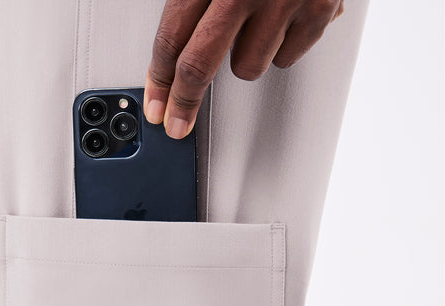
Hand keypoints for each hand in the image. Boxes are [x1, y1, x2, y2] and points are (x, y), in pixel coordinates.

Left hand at [144, 0, 344, 138]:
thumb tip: (173, 47)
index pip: (173, 38)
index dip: (159, 78)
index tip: (156, 104)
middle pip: (200, 65)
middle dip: (184, 101)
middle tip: (176, 122)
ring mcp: (287, 0)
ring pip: (247, 67)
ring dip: (244, 54)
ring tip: (255, 22)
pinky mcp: (321, 10)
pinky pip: (286, 58)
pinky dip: (280, 45)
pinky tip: (281, 18)